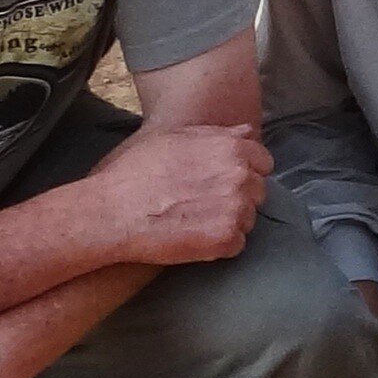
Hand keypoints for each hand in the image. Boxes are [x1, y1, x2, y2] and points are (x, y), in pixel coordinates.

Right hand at [84, 118, 271, 265]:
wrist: (114, 212)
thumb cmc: (138, 171)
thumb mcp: (177, 137)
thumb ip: (219, 134)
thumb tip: (248, 133)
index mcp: (233, 149)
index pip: (263, 162)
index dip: (246, 172)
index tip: (225, 182)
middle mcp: (240, 177)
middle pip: (257, 191)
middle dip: (238, 197)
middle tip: (205, 204)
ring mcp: (236, 209)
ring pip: (248, 219)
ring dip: (229, 221)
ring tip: (196, 221)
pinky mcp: (226, 239)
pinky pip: (236, 244)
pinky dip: (220, 245)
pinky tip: (195, 238)